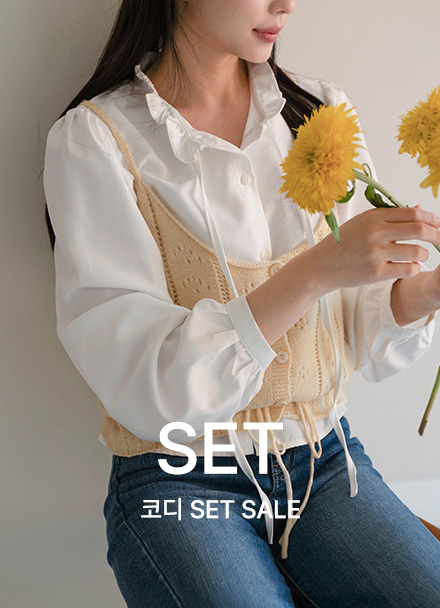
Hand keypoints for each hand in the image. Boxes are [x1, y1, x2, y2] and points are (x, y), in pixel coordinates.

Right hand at [313, 205, 439, 293]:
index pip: (412, 213)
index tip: (438, 223)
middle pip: (420, 229)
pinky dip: (415, 268)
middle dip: (437, 235)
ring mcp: (376, 253)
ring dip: (424, 254)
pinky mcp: (376, 272)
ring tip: (420, 255)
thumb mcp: (361, 223)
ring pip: (417, 251)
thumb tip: (419, 209)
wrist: (320, 266)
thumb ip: (389, 216)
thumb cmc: (341, 245)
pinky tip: (410, 267)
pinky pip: (408, 269)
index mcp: (373, 217)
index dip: (431, 218)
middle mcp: (375, 233)